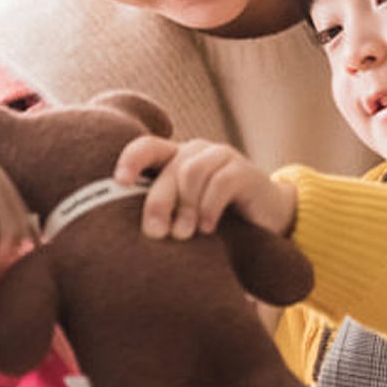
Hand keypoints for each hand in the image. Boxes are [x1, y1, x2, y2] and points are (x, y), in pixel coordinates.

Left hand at [114, 136, 296, 241]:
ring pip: (192, 172)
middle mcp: (194, 152)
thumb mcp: (185, 217)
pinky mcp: (243, 170)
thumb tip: (136, 238)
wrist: (266, 219)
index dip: (131, 159)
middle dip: (159, 202)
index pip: (146, 148)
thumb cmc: (216, 221)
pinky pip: (221, 182)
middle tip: (156, 233)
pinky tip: (208, 229)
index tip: (120, 181)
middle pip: (169, 169)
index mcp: (173, 160)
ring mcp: (220, 157)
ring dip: (186, 206)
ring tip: (185, 235)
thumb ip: (164, 217)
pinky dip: (210, 208)